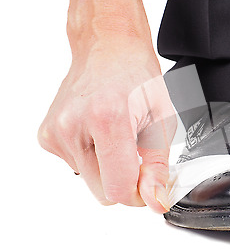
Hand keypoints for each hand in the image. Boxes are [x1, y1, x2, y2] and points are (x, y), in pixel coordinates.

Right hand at [38, 38, 175, 212]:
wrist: (108, 48)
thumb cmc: (137, 77)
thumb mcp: (162, 121)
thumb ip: (157, 167)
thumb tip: (155, 201)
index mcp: (107, 119)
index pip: (118, 189)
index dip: (139, 193)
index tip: (149, 180)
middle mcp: (74, 127)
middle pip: (102, 192)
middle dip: (124, 180)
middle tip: (135, 150)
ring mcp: (56, 132)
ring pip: (90, 182)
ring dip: (108, 166)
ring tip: (116, 133)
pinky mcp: (47, 136)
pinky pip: (77, 167)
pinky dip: (93, 157)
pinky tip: (98, 131)